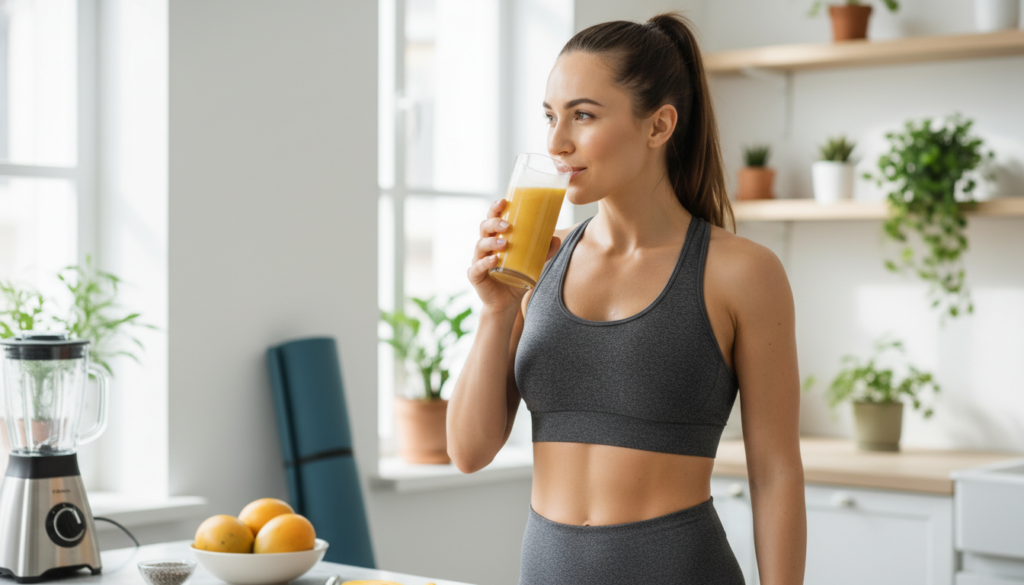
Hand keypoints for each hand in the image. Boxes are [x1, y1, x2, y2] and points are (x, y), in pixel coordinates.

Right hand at [467, 199, 560, 314]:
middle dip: (494, 223)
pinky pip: (477, 267)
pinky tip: (494, 260)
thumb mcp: (533, 263)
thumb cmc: (517, 277)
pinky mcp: (475, 276)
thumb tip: (556, 239)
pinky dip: (485, 263)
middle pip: (484, 228)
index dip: (495, 209)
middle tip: (507, 225)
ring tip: (504, 244)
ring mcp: (478, 260)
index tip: (503, 201)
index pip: (492, 219)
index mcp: (496, 238)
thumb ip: (544, 251)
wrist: (507, 303)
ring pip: (480, 246)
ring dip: (491, 242)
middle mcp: (485, 247)